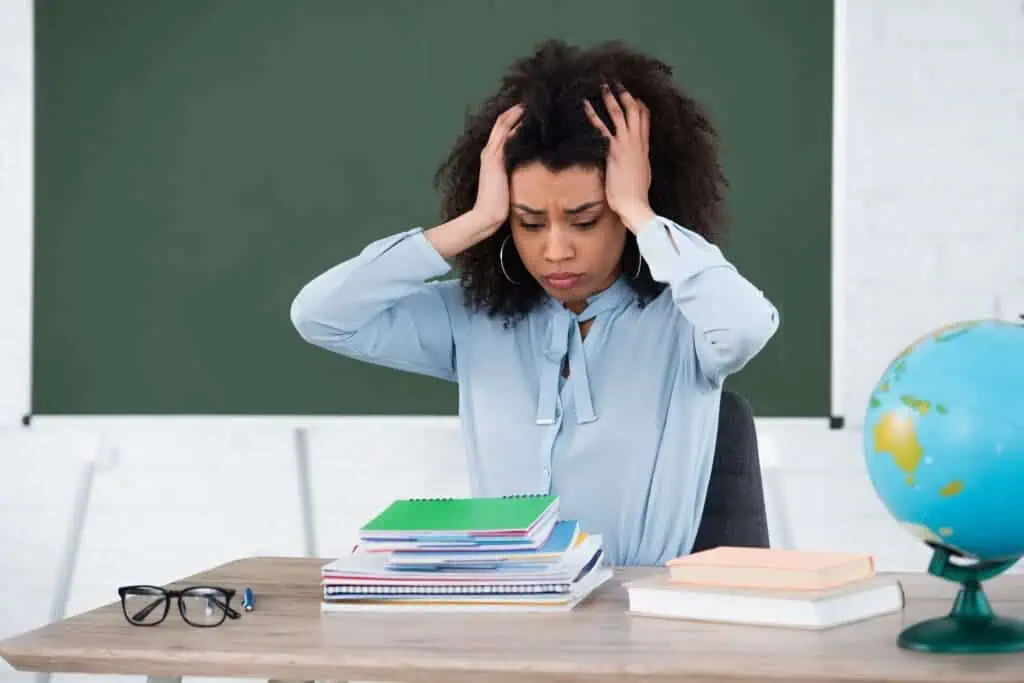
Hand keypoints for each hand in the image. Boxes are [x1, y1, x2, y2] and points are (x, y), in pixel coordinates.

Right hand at [426, 104, 523, 258]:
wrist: (486, 216)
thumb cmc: (499, 205)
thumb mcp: (508, 182)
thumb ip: (514, 170)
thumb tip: (531, 164)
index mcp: (491, 156)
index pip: (502, 130)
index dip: (514, 117)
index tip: (529, 110)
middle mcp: (489, 151)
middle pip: (502, 121)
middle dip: (517, 110)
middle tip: (533, 101)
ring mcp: (491, 154)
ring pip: (503, 124)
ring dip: (517, 113)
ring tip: (532, 104)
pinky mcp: (495, 160)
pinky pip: (505, 135)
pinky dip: (516, 125)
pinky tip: (528, 118)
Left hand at [584, 84, 654, 231]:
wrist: (635, 204)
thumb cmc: (637, 195)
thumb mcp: (643, 173)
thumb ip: (639, 161)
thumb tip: (636, 159)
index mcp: (644, 147)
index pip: (645, 118)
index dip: (639, 104)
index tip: (633, 94)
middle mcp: (637, 142)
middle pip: (634, 110)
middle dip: (626, 94)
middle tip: (617, 81)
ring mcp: (625, 144)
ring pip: (619, 113)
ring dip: (611, 97)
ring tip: (603, 85)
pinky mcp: (613, 151)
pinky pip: (601, 128)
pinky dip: (592, 115)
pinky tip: (584, 105)